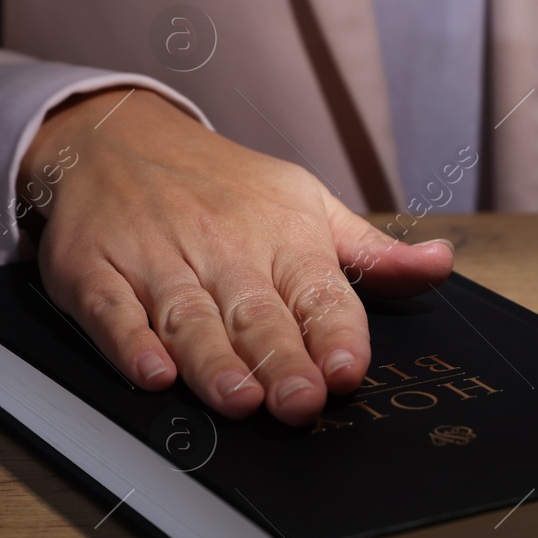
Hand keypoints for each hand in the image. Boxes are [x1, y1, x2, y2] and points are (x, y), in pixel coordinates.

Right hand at [20, 87, 454, 424]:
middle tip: (300, 402)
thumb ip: (370, 253)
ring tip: (239, 398)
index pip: (318, 291)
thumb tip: (442, 265)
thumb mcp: (306, 203)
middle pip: (255, 313)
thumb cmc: (224, 185)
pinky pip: (113, 310)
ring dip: (213, 360)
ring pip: (188, 317)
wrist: (117, 136)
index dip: (334, 332)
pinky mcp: (95, 270)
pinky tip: (152, 373)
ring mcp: (156, 260)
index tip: (348, 370)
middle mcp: (222, 248)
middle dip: (281, 358)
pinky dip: (130, 342)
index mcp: (283, 236)